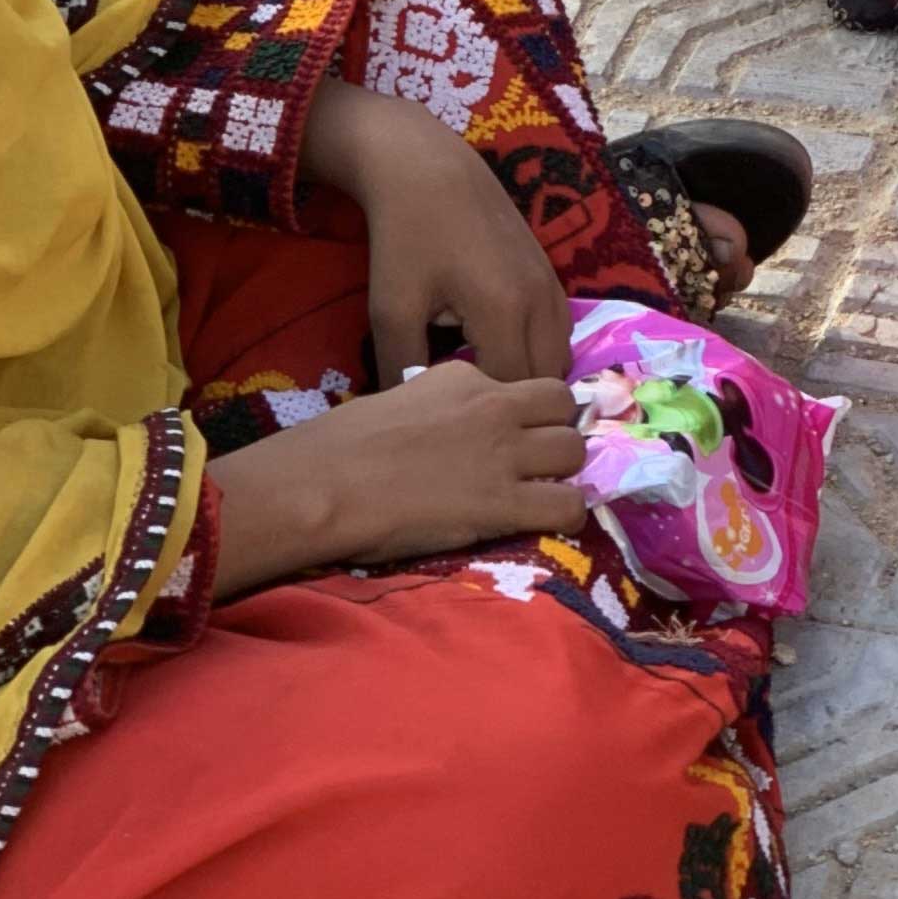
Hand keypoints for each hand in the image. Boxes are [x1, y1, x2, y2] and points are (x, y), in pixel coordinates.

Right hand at [208, 364, 590, 595]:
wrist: (323, 484)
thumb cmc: (336, 446)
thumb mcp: (395, 401)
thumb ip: (436, 409)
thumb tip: (445, 429)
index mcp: (462, 376)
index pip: (522, 383)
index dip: (528, 411)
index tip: (518, 433)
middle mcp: (493, 405)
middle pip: (563, 408)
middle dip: (557, 432)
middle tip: (539, 463)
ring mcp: (503, 452)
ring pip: (574, 450)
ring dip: (565, 472)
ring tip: (545, 493)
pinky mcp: (504, 502)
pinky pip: (569, 503)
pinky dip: (568, 513)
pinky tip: (549, 522)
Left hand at [300, 77, 574, 384]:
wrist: (427, 171)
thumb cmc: (405, 239)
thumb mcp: (391, 308)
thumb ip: (402, 368)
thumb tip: (409, 408)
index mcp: (505, 312)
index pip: (512, 389)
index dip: (484, 410)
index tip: (453, 412)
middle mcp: (541, 301)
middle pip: (545, 378)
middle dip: (512, 397)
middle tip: (471, 403)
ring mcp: (552, 284)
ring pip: (559, 355)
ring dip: (531, 373)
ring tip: (487, 378)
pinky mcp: (550, 272)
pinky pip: (560, 329)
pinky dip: (540, 348)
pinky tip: (501, 346)